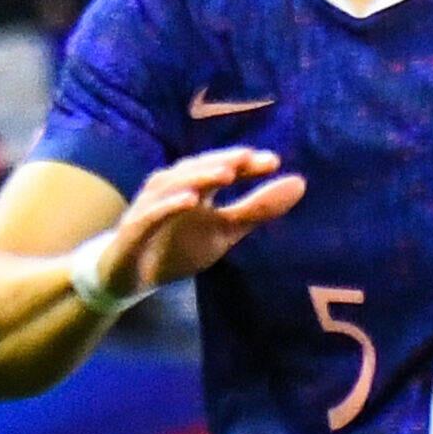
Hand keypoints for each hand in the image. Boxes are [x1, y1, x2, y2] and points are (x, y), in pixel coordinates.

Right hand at [101, 143, 302, 293]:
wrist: (132, 275)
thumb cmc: (178, 245)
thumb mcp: (225, 230)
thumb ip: (259, 208)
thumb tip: (300, 182)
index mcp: (197, 185)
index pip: (224, 168)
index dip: (246, 165)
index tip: (274, 162)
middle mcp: (173, 186)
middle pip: (200, 168)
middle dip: (225, 162)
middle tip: (250, 158)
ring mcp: (152, 203)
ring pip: (176, 184)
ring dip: (200, 177)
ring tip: (226, 173)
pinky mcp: (136, 225)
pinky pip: (154, 212)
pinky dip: (170, 204)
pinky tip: (190, 201)